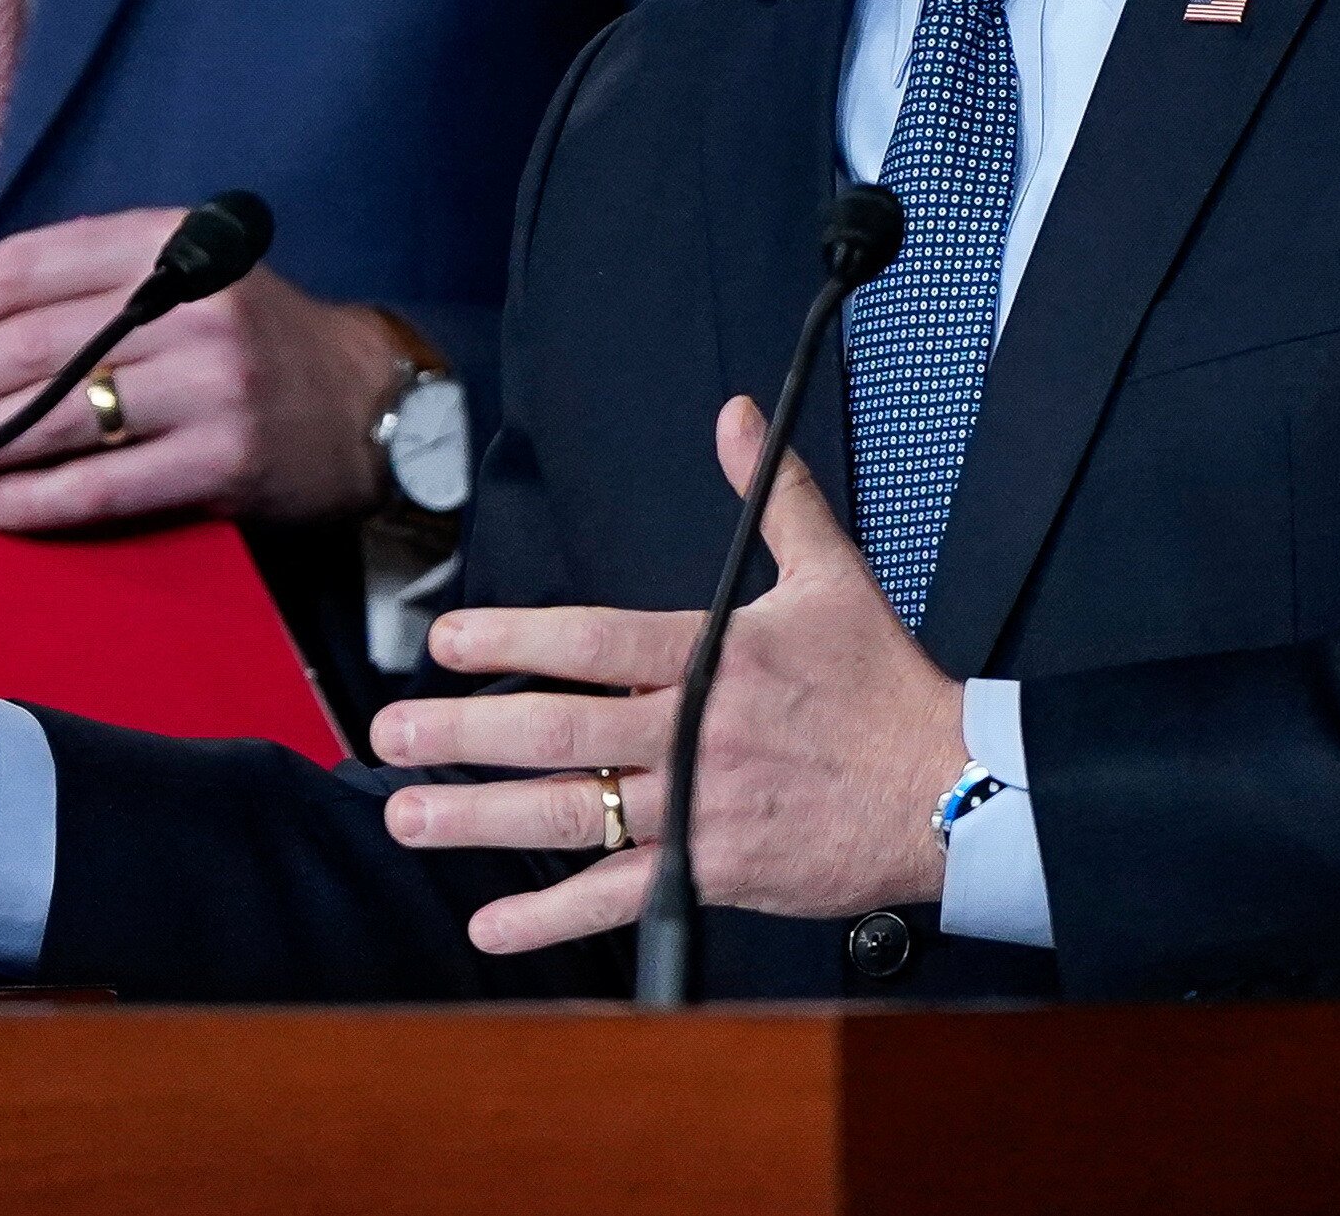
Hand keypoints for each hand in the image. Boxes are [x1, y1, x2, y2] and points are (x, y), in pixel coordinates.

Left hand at [0, 209, 396, 532]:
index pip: (27, 268)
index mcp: (167, 244)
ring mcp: (213, 384)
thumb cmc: (247, 342)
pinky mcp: (227, 459)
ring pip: (59, 414)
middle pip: (31, 344)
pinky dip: (38, 498)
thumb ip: (86, 287)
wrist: (368, 404)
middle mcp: (191, 305)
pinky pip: (108, 484)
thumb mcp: (182, 277)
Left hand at [365, 396, 964, 957]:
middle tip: (390, 735)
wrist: (949, 791)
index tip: (446, 641)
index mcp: (714, 657)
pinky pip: (620, 897)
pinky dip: (553, 917)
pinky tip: (492, 925)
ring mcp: (699, 809)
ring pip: (573, 815)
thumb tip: (737, 413)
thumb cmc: (886, 685)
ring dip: (481, 819)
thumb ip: (771, 496)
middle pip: (559, 731)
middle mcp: (693, 733)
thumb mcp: (832, 575)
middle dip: (464, 733)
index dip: (512, 640)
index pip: (594, 641)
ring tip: (408, 815)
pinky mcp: (715, 873)